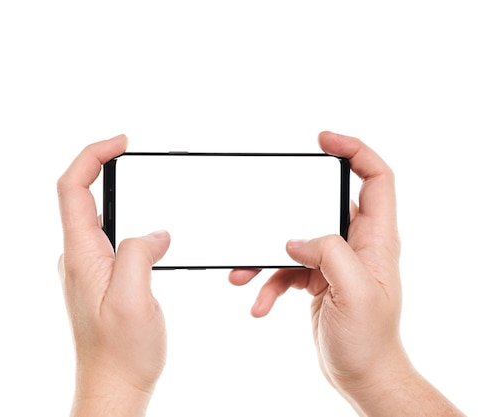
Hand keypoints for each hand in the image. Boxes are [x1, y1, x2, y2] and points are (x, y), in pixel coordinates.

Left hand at [57, 134, 169, 416]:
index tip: (121, 143)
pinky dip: (129, 222)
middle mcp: (79, 257)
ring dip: (118, 195)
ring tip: (146, 187)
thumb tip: (153, 234)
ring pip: (98, 217)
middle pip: (80, 195)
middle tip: (130, 153)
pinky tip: (152, 234)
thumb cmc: (120, 352)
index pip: (73, 188)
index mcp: (81, 255)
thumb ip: (138, 253)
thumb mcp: (134, 298)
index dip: (93, 156)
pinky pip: (112, 239)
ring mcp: (89, 268)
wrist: (113, 385)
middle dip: (103, 167)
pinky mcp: (103, 279)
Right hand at [229, 132, 463, 415]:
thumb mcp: (356, 294)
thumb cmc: (369, 340)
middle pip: (319, 206)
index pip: (375, 178)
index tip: (323, 140)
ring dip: (264, 255)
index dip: (354, 150)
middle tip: (260, 210)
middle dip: (283, 211)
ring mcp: (333, 261)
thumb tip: (295, 240)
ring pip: (293, 240)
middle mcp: (355, 244)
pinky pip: (285, 269)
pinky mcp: (315, 278)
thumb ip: (329, 254)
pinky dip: (267, 283)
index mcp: (375, 240)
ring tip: (241, 274)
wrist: (360, 373)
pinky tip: (259, 304)